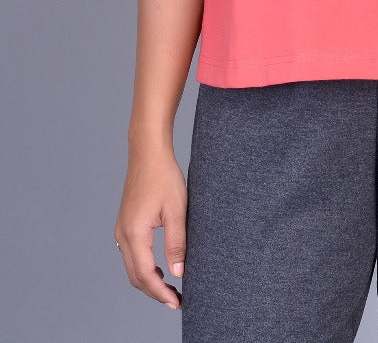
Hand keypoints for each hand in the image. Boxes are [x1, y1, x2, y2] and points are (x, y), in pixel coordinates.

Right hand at [113, 144, 187, 309]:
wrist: (148, 152)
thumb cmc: (163, 176)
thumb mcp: (176, 210)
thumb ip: (176, 243)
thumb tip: (178, 272)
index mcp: (135, 233)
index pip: (146, 275)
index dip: (161, 293)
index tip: (178, 302)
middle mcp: (123, 234)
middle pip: (135, 276)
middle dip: (155, 292)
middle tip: (176, 300)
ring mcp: (121, 229)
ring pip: (132, 267)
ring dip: (149, 281)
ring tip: (171, 287)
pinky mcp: (125, 223)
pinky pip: (131, 254)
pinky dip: (144, 267)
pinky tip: (160, 267)